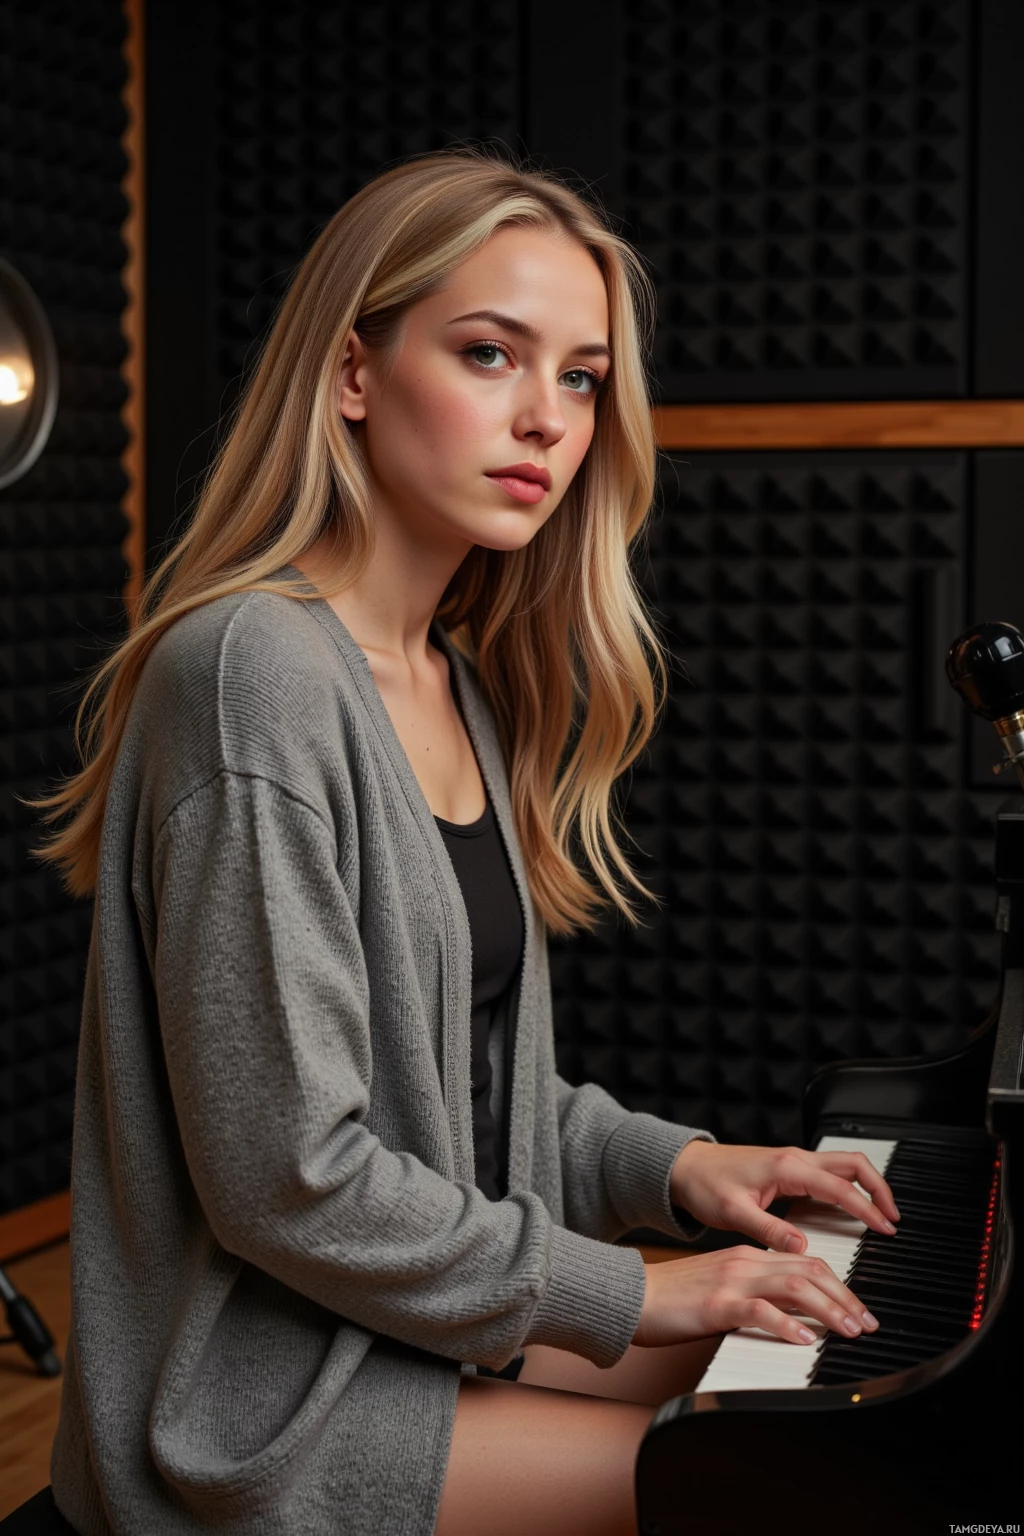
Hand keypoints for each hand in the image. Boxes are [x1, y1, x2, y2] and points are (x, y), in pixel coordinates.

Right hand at [633, 1246, 880, 1347]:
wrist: (630, 1294)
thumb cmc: (670, 1297)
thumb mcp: (719, 1287)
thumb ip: (752, 1293)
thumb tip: (788, 1315)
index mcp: (746, 1256)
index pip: (805, 1261)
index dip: (837, 1284)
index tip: (857, 1308)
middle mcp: (744, 1262)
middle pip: (809, 1270)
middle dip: (845, 1296)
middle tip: (867, 1323)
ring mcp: (731, 1281)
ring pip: (794, 1286)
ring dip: (829, 1309)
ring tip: (849, 1330)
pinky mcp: (717, 1304)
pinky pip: (760, 1310)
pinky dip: (788, 1324)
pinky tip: (805, 1339)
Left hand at [668, 1140, 899, 1252]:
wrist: (686, 1167)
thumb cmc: (705, 1185)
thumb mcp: (733, 1212)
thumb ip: (768, 1229)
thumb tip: (802, 1247)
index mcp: (787, 1168)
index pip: (840, 1187)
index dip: (866, 1209)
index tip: (885, 1229)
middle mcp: (795, 1159)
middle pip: (853, 1164)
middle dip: (879, 1188)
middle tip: (894, 1218)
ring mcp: (793, 1161)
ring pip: (844, 1165)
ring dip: (866, 1185)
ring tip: (880, 1215)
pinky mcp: (789, 1168)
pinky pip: (829, 1172)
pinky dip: (849, 1186)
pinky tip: (851, 1209)